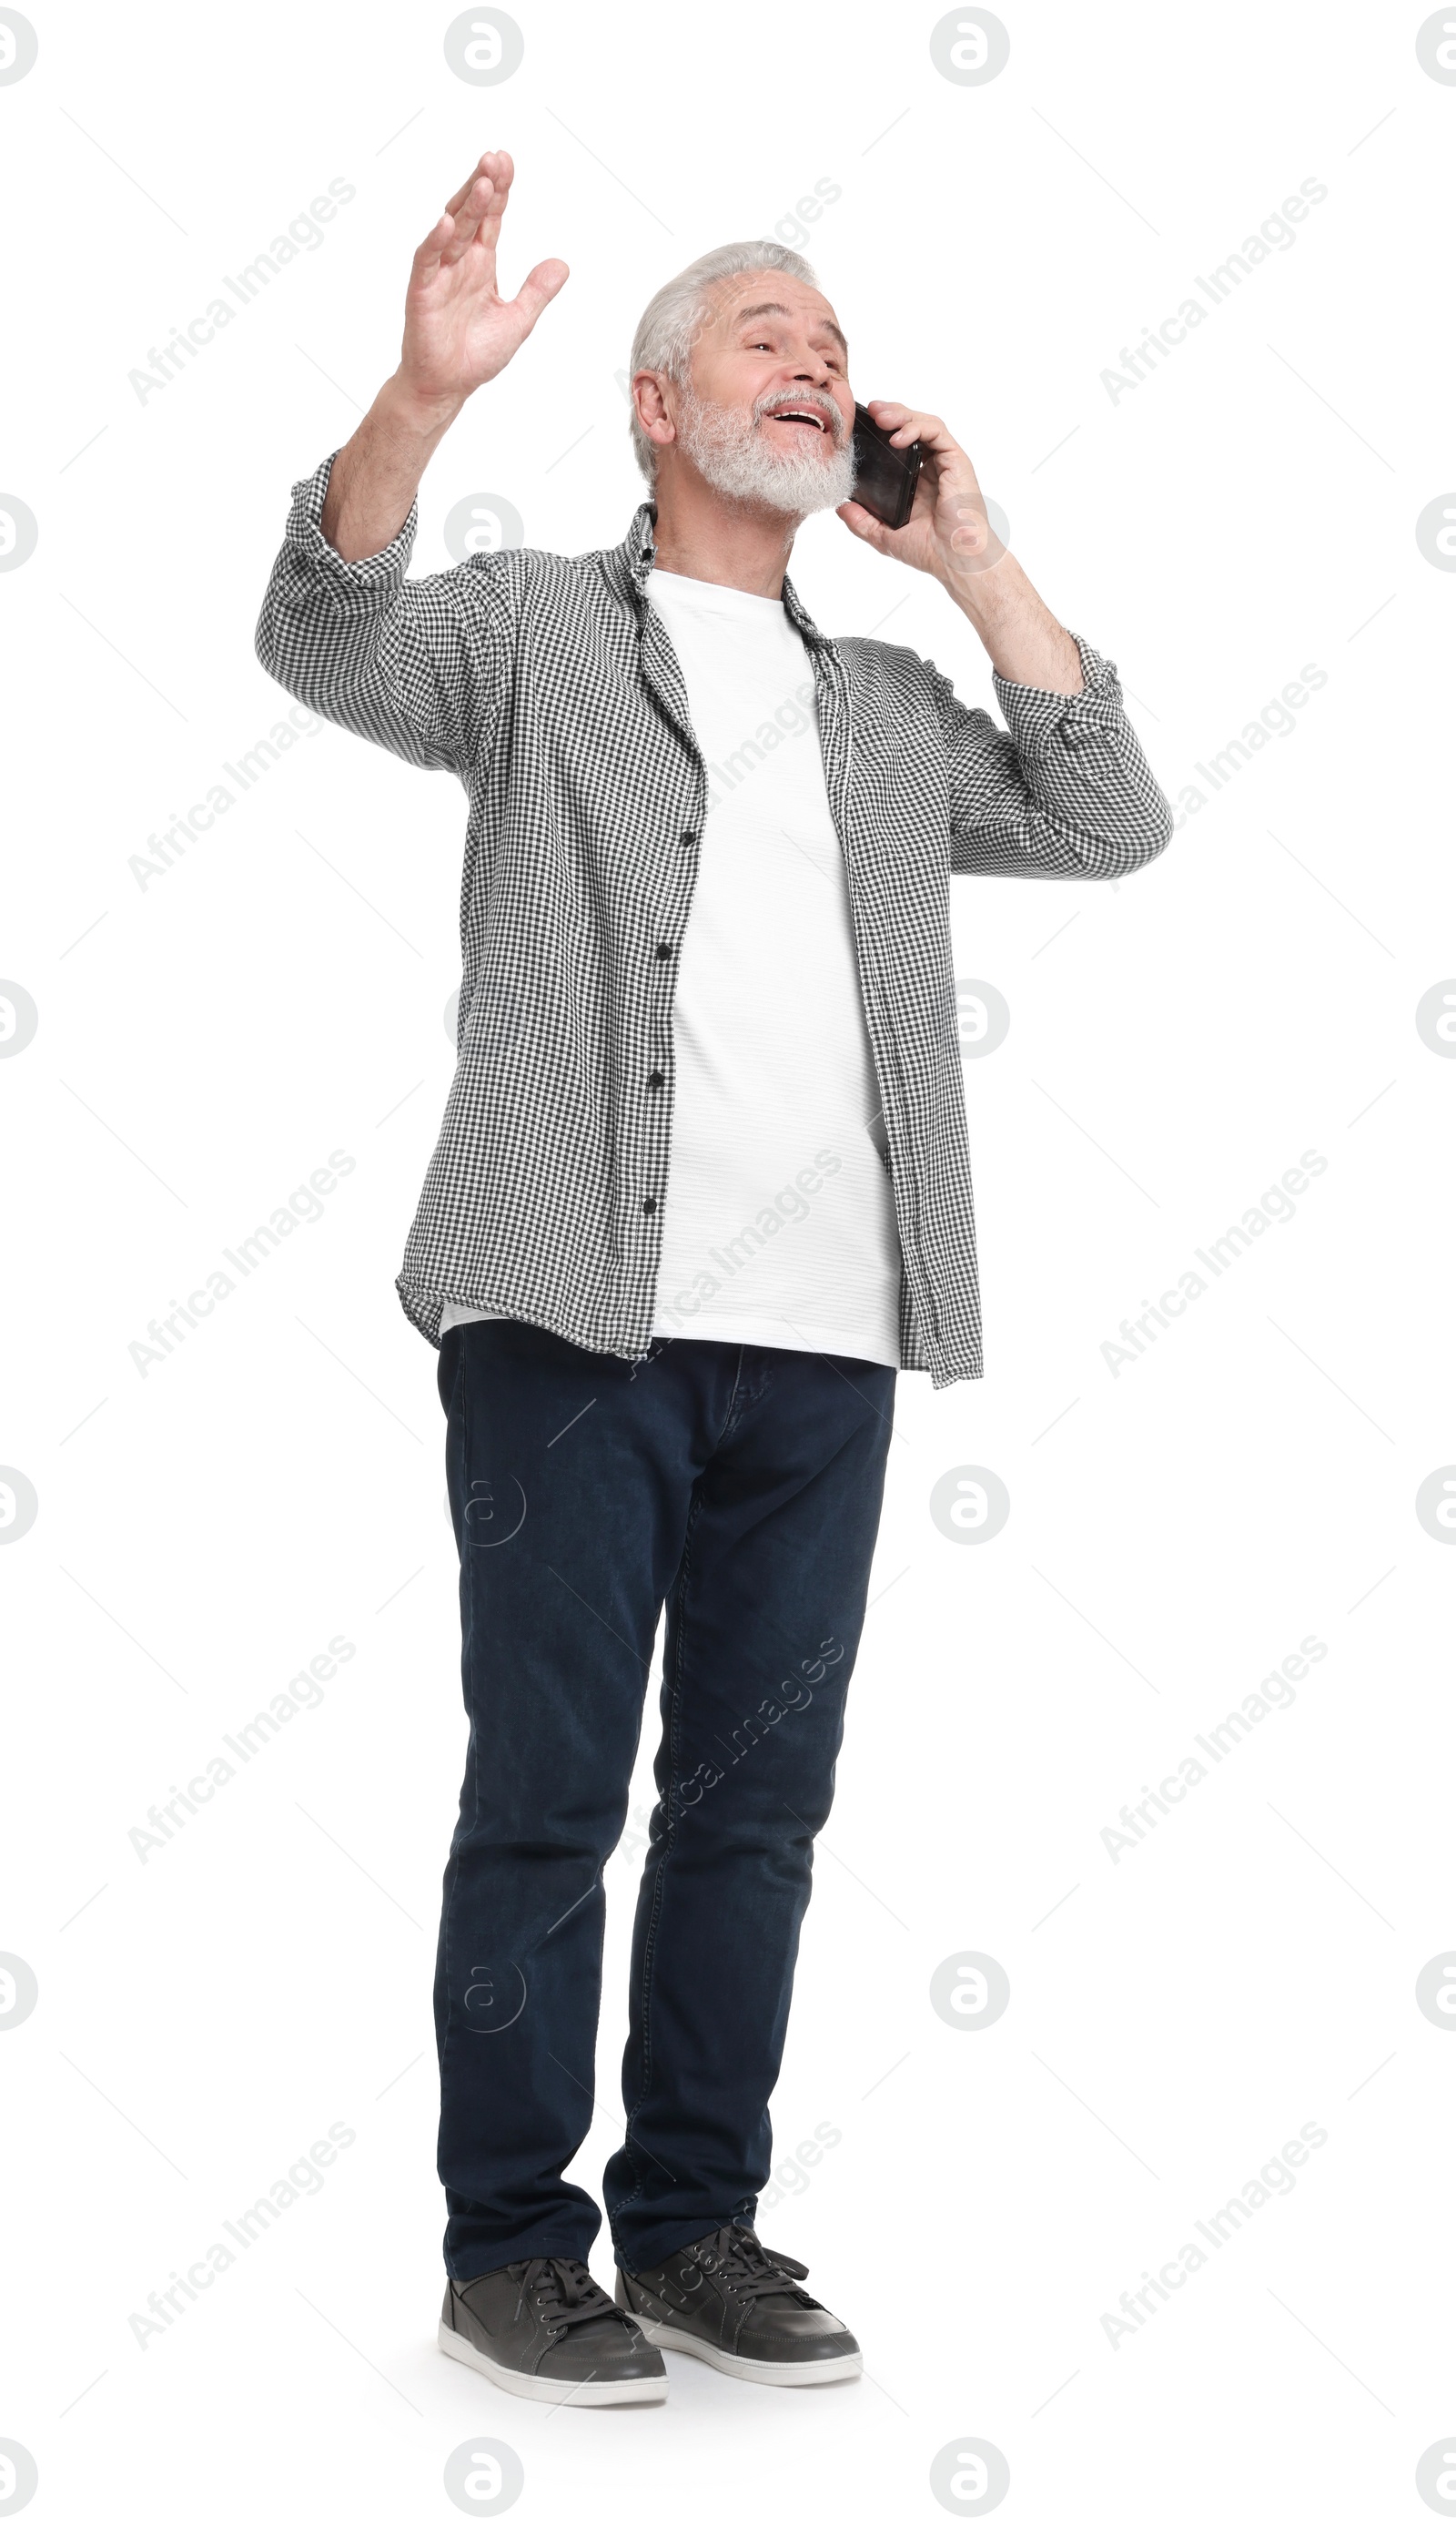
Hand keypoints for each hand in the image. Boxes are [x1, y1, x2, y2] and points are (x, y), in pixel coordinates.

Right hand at [394, 150, 567, 423]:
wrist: (446, 387)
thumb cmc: (475, 355)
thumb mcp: (518, 320)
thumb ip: (537, 291)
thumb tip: (562, 264)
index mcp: (481, 264)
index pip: (492, 218)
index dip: (500, 191)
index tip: (507, 163)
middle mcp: (459, 262)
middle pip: (472, 214)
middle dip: (484, 185)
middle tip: (496, 158)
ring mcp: (439, 274)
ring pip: (452, 230)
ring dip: (466, 205)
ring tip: (483, 181)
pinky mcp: (422, 292)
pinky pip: (427, 261)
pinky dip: (435, 242)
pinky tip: (446, 222)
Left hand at [837, 402, 1005, 584]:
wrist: (955, 561)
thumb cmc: (930, 552)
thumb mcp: (885, 536)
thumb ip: (862, 521)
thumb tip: (840, 507)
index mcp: (917, 481)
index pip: (900, 445)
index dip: (883, 430)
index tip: (861, 426)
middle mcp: (932, 468)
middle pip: (912, 427)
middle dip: (891, 414)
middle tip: (870, 411)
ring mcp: (945, 463)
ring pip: (924, 423)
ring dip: (902, 415)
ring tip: (881, 417)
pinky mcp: (956, 461)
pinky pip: (937, 432)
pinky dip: (917, 428)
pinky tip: (899, 437)